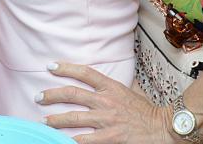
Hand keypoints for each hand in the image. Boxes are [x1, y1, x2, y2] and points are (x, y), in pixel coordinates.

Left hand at [39, 62, 176, 143]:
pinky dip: (70, 140)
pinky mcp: (109, 138)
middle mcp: (106, 101)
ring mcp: (106, 120)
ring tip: (44, 121)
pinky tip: (60, 140)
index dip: (66, 68)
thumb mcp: (128, 91)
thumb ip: (112, 89)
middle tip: (38, 97)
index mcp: (111, 87)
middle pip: (72, 94)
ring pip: (73, 118)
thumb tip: (98, 85)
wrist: (163, 127)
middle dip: (52, 95)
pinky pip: (84, 140)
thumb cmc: (146, 111)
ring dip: (55, 120)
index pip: (84, 72)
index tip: (50, 66)